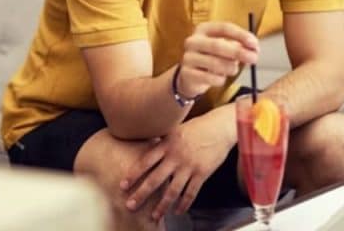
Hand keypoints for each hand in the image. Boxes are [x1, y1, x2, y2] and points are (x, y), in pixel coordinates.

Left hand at [120, 110, 237, 219]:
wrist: (220, 127)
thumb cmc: (197, 127)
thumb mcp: (175, 130)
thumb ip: (162, 141)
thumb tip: (146, 147)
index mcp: (166, 144)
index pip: (145, 162)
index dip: (133, 175)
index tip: (123, 186)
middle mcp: (175, 156)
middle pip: (155, 179)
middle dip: (141, 194)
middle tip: (130, 205)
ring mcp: (189, 166)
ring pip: (172, 191)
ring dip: (162, 205)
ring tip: (154, 215)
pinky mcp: (202, 173)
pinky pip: (191, 192)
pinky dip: (184, 204)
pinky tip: (177, 211)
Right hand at [177, 22, 258, 99]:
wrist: (190, 75)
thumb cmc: (212, 57)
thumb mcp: (224, 47)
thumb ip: (239, 45)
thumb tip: (254, 48)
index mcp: (204, 29)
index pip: (224, 28)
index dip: (241, 35)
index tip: (254, 44)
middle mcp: (193, 41)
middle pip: (217, 45)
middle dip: (238, 52)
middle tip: (254, 58)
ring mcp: (188, 57)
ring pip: (215, 63)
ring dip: (230, 68)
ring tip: (233, 69)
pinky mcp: (187, 73)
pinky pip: (210, 78)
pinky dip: (221, 80)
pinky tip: (220, 78)